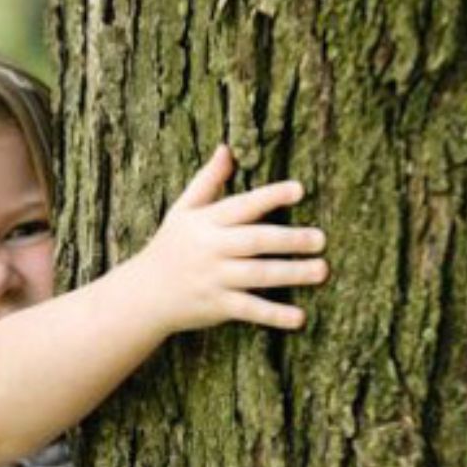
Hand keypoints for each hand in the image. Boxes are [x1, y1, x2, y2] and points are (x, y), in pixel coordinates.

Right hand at [129, 144, 328, 335]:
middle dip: (289, 239)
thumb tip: (227, 149)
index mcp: (205, 222)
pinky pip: (250, 309)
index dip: (270, 197)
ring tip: (322, 270)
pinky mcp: (217, 307)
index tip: (299, 189)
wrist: (144, 294)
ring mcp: (214, 279)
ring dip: (291, 273)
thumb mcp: (183, 210)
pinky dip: (274, 315)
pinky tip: (300, 318)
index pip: (241, 206)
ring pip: (257, 275)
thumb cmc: (171, 246)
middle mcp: (210, 249)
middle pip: (255, 241)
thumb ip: (208, 181)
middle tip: (321, 238)